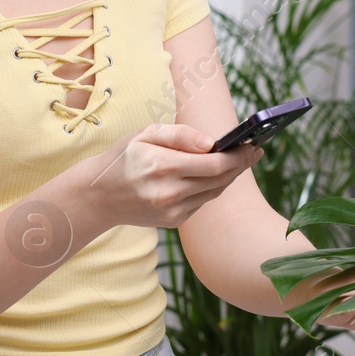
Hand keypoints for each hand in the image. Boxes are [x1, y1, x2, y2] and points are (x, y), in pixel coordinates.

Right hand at [73, 122, 261, 232]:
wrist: (99, 196)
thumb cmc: (124, 158)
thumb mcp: (145, 134)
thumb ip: (180, 134)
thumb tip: (211, 142)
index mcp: (161, 166)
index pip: (214, 164)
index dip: (238, 155)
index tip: (253, 145)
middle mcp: (168, 192)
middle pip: (220, 180)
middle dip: (240, 164)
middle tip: (254, 151)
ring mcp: (172, 211)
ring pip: (214, 192)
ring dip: (230, 176)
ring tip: (240, 160)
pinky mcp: (173, 221)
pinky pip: (202, 202)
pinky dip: (212, 188)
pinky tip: (216, 175)